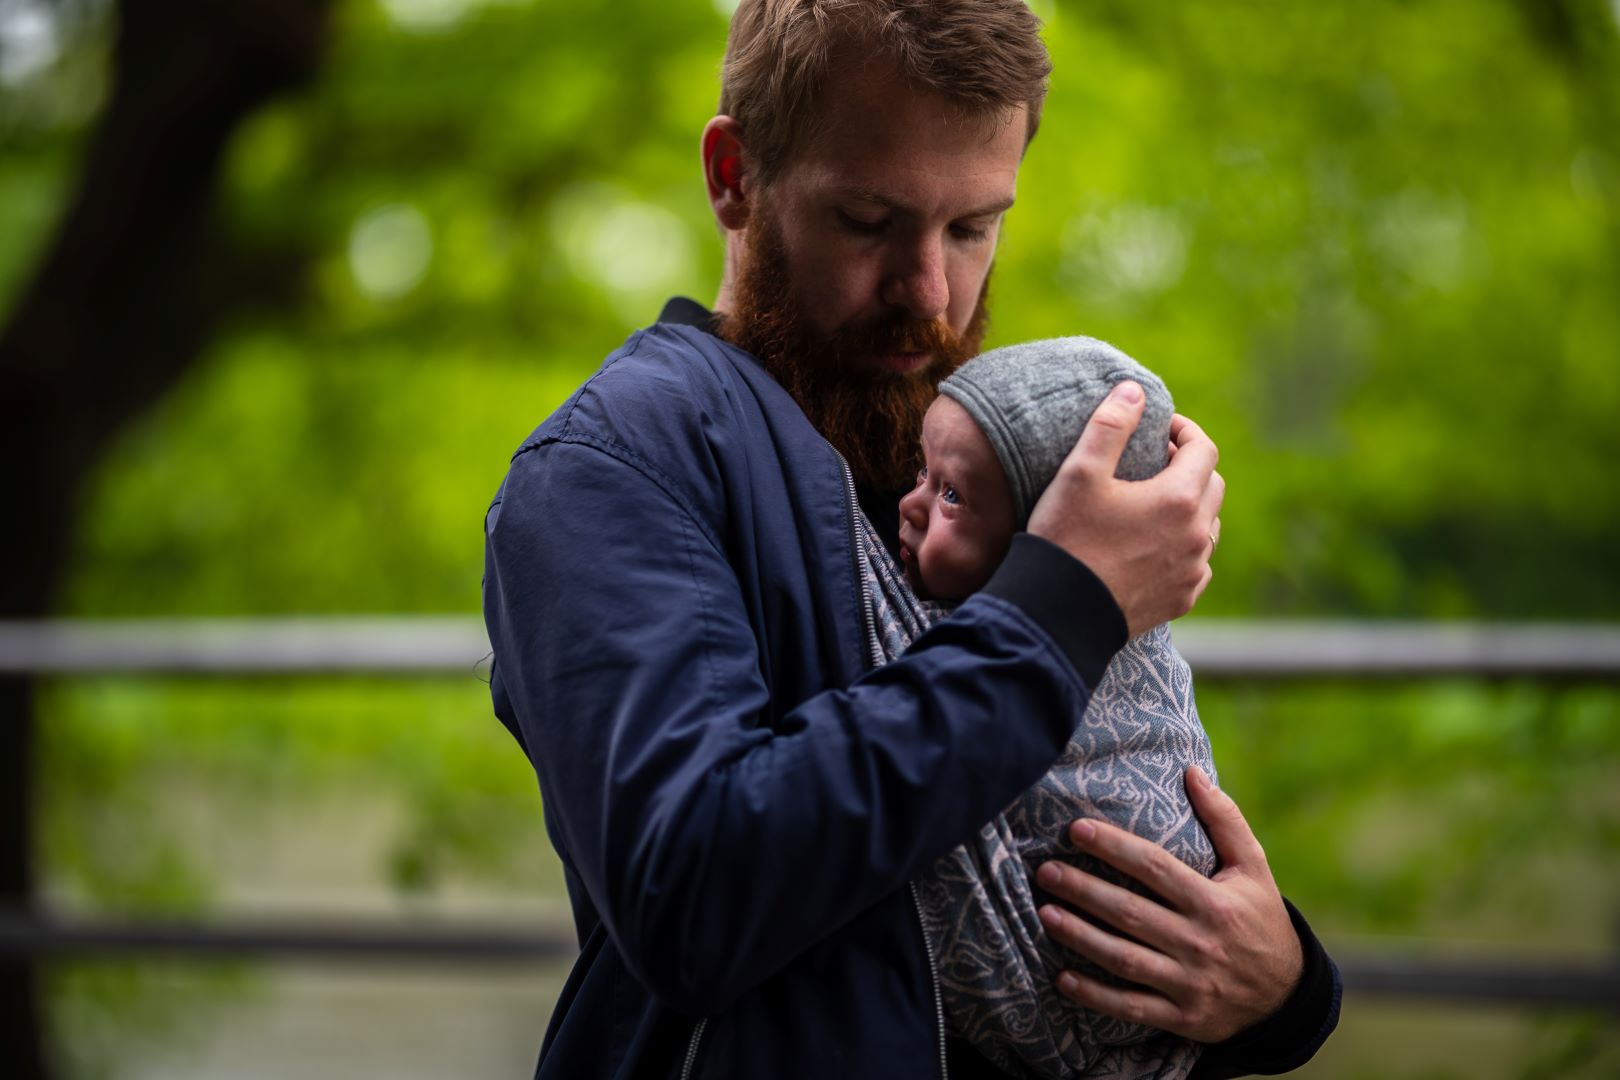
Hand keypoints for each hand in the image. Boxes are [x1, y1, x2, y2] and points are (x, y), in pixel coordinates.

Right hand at [1026, 383, 1223, 635]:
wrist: (1057, 613)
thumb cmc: (1066, 539)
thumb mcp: (1079, 472)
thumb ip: (1110, 425)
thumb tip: (1134, 390)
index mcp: (1179, 499)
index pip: (1202, 449)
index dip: (1184, 431)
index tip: (1159, 428)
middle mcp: (1196, 536)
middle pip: (1211, 487)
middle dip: (1188, 467)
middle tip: (1154, 462)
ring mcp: (1192, 572)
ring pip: (1205, 528)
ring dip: (1187, 509)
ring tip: (1151, 504)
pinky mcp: (1180, 600)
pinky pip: (1195, 565)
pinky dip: (1181, 547)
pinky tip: (1151, 547)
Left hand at [1033, 766, 1300, 1042]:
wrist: (1288, 994)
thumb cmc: (1259, 918)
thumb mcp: (1253, 867)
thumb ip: (1224, 819)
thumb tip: (1192, 771)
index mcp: (1214, 902)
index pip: (1154, 868)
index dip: (1114, 847)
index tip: (1076, 829)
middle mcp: (1200, 942)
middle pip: (1130, 913)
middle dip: (1084, 890)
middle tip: (1046, 872)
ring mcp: (1190, 983)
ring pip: (1124, 959)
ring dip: (1081, 937)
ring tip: (1045, 914)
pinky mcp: (1182, 1017)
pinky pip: (1131, 1007)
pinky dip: (1095, 996)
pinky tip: (1062, 978)